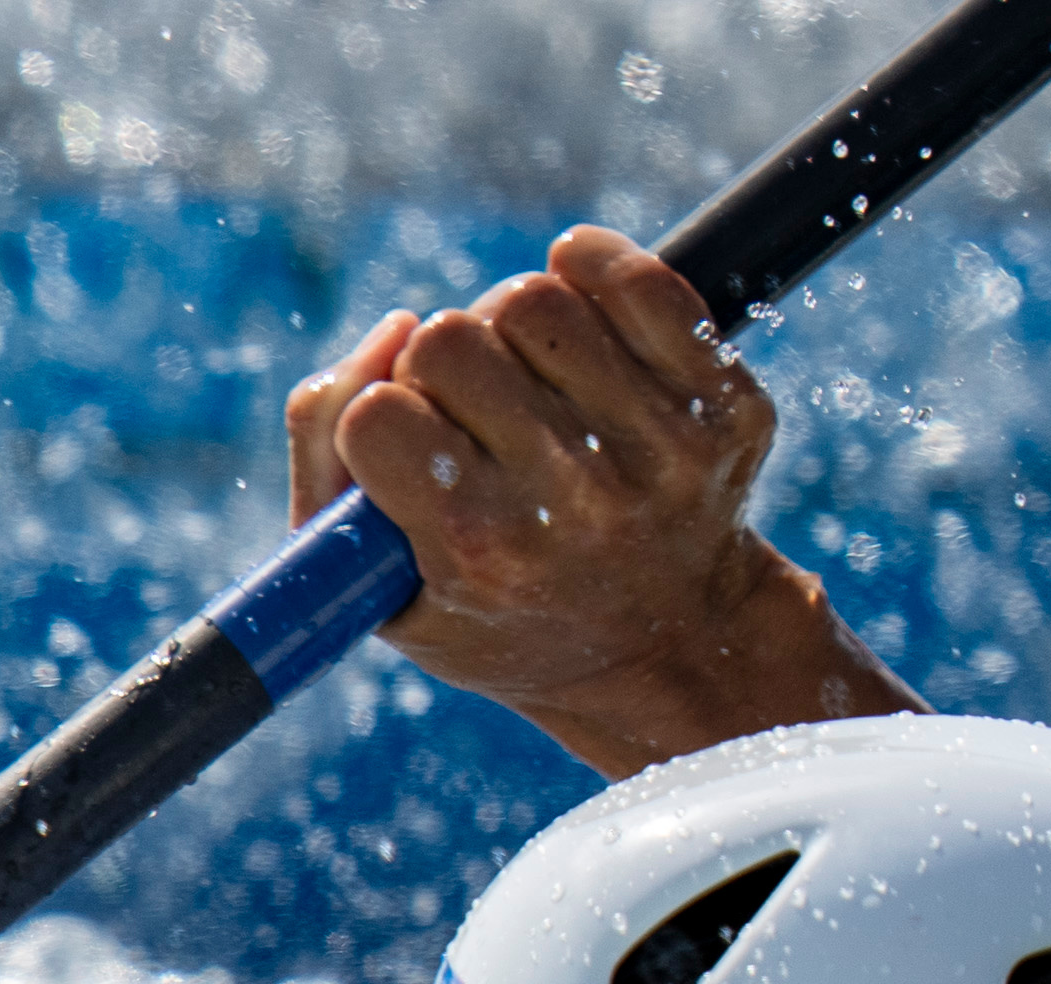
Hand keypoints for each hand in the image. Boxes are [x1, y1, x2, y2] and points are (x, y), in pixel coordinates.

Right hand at [282, 227, 910, 776]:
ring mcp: (657, 451)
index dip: (379, 418)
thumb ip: (329, 454)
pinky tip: (580, 307)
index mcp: (478, 552)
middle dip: (441, 364)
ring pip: (535, 296)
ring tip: (526, 374)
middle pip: (449, 338)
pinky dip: (594, 269)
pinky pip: (636, 279)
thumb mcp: (377, 586)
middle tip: (471, 411)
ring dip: (512, 323)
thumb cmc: (495, 611)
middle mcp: (573, 502)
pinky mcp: (721, 407)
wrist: (664, 647)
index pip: (376, 414)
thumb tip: (395, 325)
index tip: (409, 452)